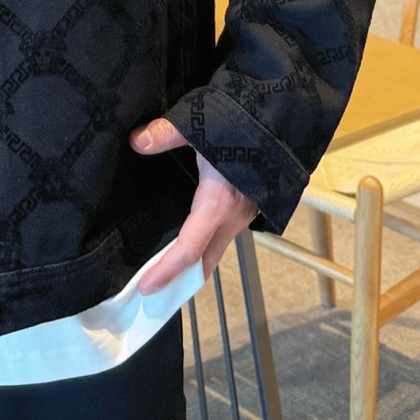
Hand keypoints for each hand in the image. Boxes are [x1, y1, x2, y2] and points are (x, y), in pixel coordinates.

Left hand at [129, 117, 257, 294]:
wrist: (283, 124)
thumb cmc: (244, 127)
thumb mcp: (202, 126)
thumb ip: (167, 133)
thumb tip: (136, 141)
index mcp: (218, 204)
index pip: (189, 250)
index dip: (166, 271)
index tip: (145, 287)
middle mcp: (232, 218)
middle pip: (204, 262)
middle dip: (180, 282)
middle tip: (154, 295)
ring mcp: (243, 215)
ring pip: (215, 251)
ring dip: (193, 266)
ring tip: (166, 273)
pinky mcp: (247, 208)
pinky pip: (223, 236)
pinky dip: (204, 247)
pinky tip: (189, 239)